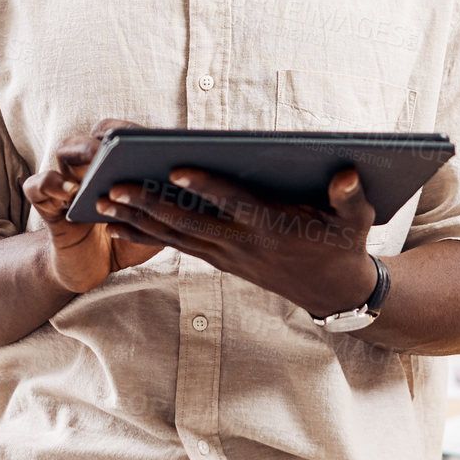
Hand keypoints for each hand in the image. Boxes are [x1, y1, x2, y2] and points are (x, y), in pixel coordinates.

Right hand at [24, 118, 163, 295]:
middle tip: (123, 147)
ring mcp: (66, 180)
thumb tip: (202, 185)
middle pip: (96, 135)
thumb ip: (170, 205)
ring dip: (81, 152)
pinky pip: (38, 185)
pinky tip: (71, 193)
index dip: (134, 131)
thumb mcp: (156, 224)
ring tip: (99, 165)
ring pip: (65, 150)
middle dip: (109, 137)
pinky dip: (51, 184)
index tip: (152, 139)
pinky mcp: (47, 203)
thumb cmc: (128, 240)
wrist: (93, 268)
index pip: (122, 133)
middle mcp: (89, 164)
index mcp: (115, 164)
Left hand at [92, 166, 378, 318]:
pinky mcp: (221, 260)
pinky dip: (146, 235)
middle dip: (149, 204)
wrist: (334, 291)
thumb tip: (348, 173)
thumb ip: (350, 196)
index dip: (206, 185)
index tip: (176, 168)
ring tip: (103, 202)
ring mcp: (228, 254)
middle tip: (114, 186)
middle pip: (189, 221)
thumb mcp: (356, 220)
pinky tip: (116, 226)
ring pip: (176, 235)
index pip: (233, 202)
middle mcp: (243, 242)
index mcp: (273, 225)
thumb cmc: (344, 244)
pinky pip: (178, 246)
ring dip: (138, 220)